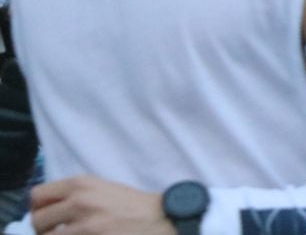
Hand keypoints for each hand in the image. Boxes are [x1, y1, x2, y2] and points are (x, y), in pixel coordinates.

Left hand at [29, 175, 172, 234]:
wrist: (160, 218)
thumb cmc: (132, 205)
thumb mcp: (101, 188)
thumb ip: (74, 194)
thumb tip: (46, 210)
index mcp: (80, 184)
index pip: (36, 196)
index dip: (38, 209)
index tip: (47, 218)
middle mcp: (79, 202)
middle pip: (37, 220)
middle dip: (44, 230)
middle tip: (59, 232)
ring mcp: (85, 226)